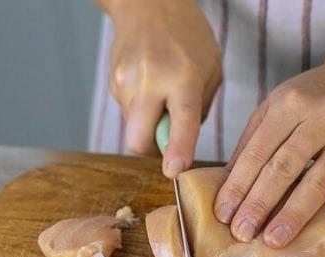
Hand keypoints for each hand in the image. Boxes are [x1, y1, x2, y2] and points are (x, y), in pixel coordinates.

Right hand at [102, 0, 221, 176]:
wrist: (148, 3)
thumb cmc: (188, 37)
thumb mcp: (211, 69)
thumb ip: (200, 109)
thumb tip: (181, 144)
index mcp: (182, 79)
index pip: (181, 122)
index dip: (177, 150)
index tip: (174, 171)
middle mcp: (149, 82)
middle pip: (138, 140)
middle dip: (152, 152)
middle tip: (168, 140)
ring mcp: (125, 83)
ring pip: (133, 129)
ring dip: (149, 126)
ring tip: (162, 97)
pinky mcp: (113, 84)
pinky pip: (129, 114)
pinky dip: (142, 111)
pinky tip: (151, 87)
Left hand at [213, 58, 324, 247]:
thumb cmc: (307, 100)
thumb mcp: (273, 107)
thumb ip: (251, 143)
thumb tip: (227, 187)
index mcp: (288, 106)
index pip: (258, 151)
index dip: (239, 184)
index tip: (224, 214)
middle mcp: (320, 118)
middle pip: (285, 167)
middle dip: (260, 202)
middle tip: (242, 233)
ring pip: (320, 179)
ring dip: (296, 213)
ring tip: (275, 239)